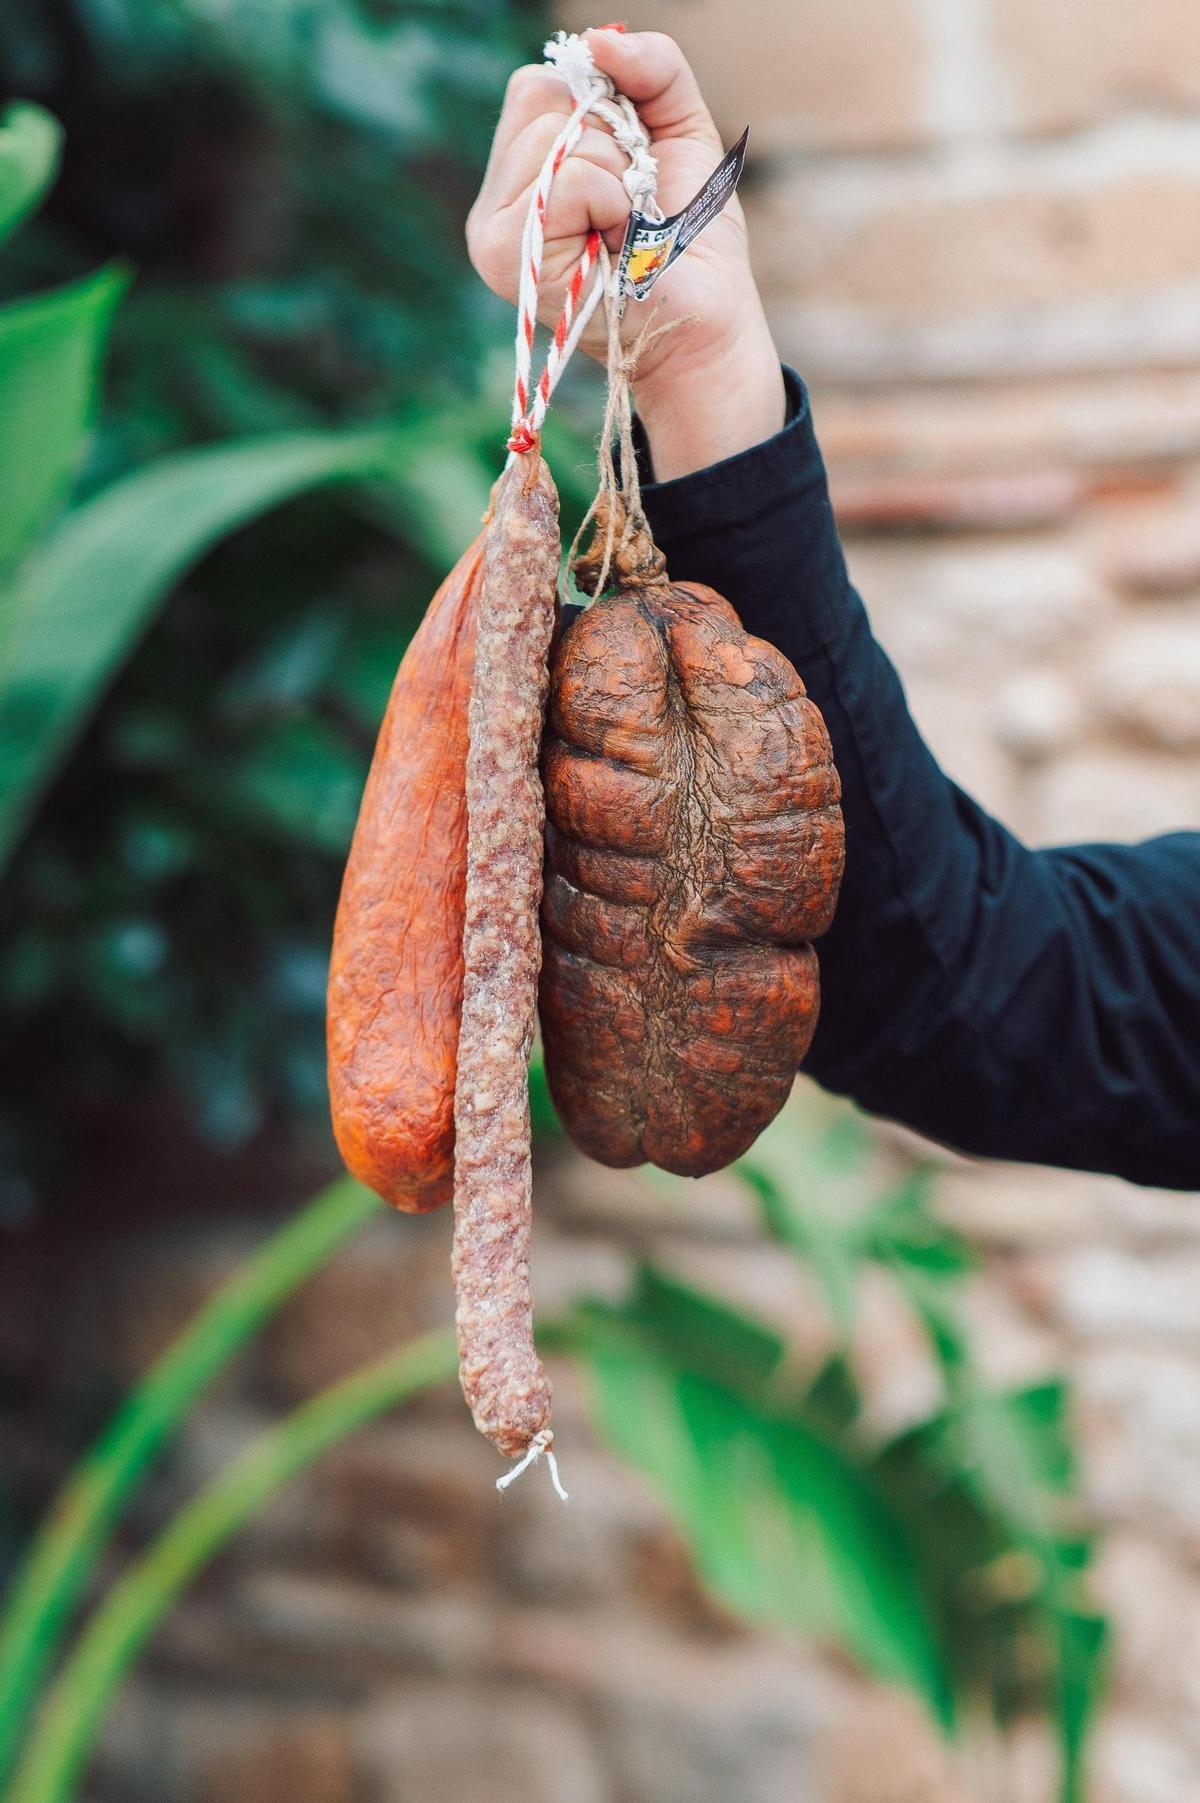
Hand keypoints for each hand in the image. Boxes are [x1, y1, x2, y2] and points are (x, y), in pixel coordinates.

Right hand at [467, 29, 784, 479]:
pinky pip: (568, 178)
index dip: (601, 110)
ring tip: (624, 230)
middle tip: (631, 207)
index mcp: (526, 169)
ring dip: (616, 178)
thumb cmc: (692, 240)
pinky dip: (610, 201)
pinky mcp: (504, 255)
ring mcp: (493, 230)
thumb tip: (599, 40)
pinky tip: (614, 244)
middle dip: (613, 145)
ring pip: (559, 139)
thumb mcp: (679, 130)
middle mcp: (498, 200)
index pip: (538, 86)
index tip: (631, 167)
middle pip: (544, 104)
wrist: (706, 321)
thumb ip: (651, 67)